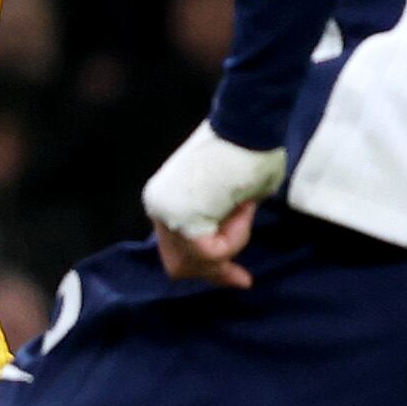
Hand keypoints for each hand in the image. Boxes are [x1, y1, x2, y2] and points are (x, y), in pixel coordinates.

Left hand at [143, 118, 286, 288]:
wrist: (248, 125)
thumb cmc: (249, 148)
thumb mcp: (230, 194)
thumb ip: (220, 221)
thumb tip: (228, 252)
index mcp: (163, 198)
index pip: (175, 250)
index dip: (207, 268)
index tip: (239, 278)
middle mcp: (157, 208)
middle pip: (180, 265)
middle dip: (215, 273)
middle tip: (243, 280)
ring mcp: (165, 215)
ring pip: (203, 260)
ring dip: (235, 239)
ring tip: (246, 204)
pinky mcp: (181, 221)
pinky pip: (215, 252)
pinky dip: (238, 234)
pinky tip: (244, 204)